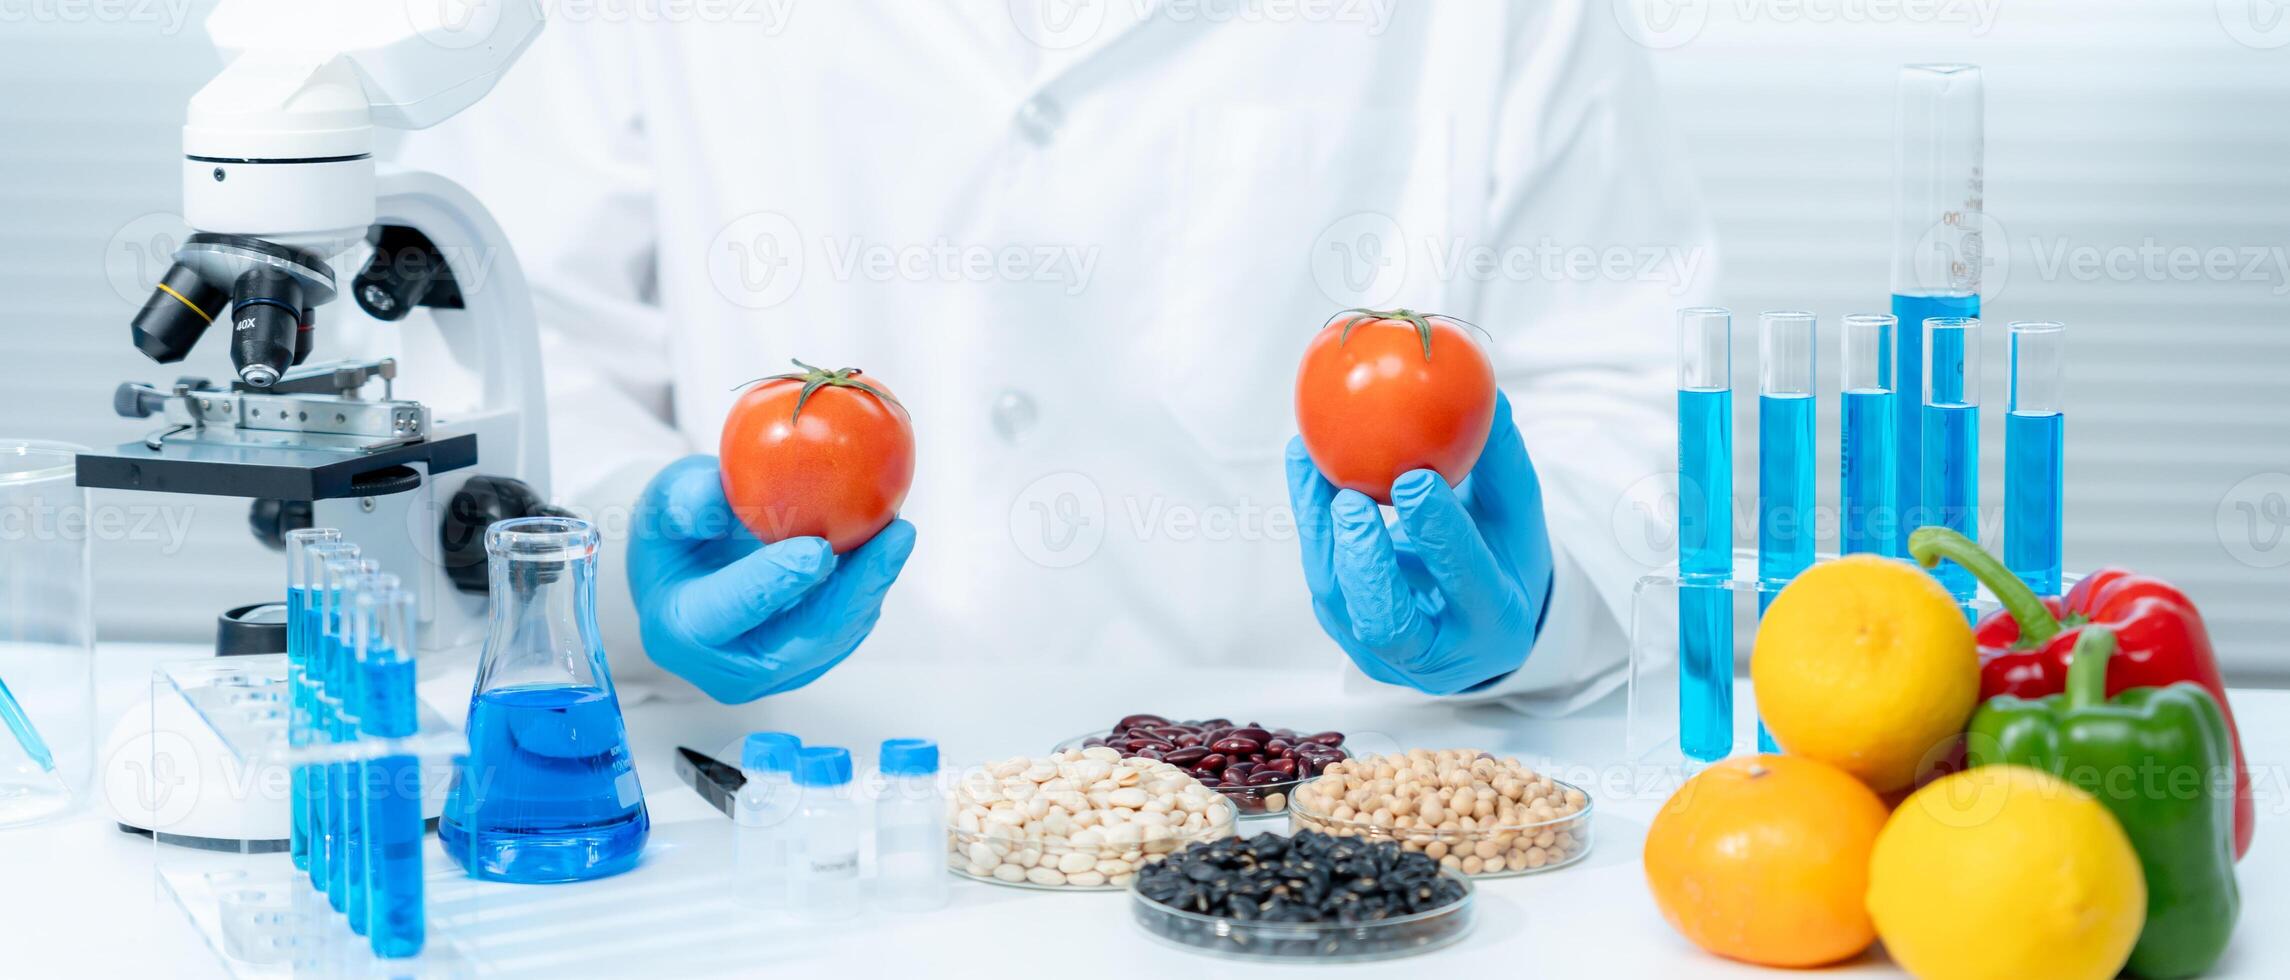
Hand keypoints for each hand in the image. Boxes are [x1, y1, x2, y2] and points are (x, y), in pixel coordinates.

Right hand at [627, 455, 915, 702]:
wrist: (686, 574)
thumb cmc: (673, 537)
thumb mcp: (663, 505)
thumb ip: (685, 500)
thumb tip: (717, 500)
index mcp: (681, 629)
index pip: (733, 608)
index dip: (776, 582)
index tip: (819, 549)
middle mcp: (726, 667)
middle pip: (804, 637)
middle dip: (855, 588)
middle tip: (894, 535)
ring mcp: (770, 673)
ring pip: (835, 638)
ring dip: (871, 587)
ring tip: (897, 534)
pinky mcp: (804, 664)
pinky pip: (844, 631)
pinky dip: (867, 590)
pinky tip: (886, 548)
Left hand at [1285, 392, 1552, 694]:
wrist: (1476, 622)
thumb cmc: (1501, 556)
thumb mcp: (1515, 514)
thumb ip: (1500, 460)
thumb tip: (1489, 391)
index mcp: (1492, 624)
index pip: (1465, 583)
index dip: (1438, 534)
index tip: (1416, 478)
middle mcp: (1433, 653)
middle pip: (1387, 620)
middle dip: (1364, 558)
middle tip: (1351, 498)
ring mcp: (1380, 651)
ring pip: (1338, 599)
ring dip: (1322, 529)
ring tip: (1314, 460)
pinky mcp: (1342, 631)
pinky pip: (1321, 575)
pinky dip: (1311, 519)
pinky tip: (1306, 462)